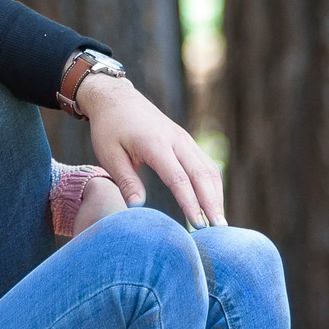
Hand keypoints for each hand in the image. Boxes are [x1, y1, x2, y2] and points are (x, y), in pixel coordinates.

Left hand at [75, 75, 225, 225]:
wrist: (116, 98)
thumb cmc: (109, 128)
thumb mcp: (109, 155)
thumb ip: (126, 181)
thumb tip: (138, 208)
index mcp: (155, 144)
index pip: (179, 178)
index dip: (190, 203)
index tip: (198, 225)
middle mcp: (176, 140)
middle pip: (201, 175)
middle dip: (211, 203)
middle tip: (219, 230)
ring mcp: (184, 139)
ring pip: (209, 169)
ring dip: (216, 195)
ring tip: (219, 222)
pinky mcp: (186, 141)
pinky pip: (205, 164)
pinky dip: (212, 185)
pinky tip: (213, 203)